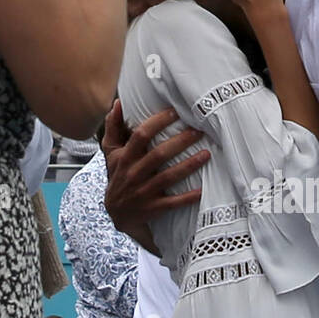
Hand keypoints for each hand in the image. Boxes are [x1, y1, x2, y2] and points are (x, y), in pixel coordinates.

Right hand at [101, 101, 208, 247]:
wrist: (116, 214)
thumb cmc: (118, 176)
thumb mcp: (111, 153)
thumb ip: (113, 128)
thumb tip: (117, 103)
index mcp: (125, 158)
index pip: (141, 136)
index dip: (158, 122)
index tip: (176, 112)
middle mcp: (134, 174)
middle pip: (159, 154)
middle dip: (180, 141)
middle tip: (199, 131)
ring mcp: (144, 192)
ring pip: (169, 177)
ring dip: (189, 165)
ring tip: (207, 153)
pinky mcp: (154, 208)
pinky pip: (174, 202)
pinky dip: (189, 197)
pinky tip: (203, 188)